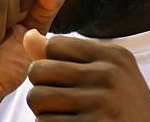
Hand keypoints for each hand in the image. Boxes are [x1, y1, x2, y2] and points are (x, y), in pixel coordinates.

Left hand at [23, 31, 149, 120]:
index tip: (69, 81)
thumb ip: (66, 56)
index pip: (54, 45)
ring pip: (36, 98)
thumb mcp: (106, 74)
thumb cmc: (121, 108)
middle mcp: (108, 75)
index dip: (53, 64)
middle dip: (42, 87)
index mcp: (113, 55)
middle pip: (39, 70)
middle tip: (62, 102)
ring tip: (65, 115)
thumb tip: (28, 36)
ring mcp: (100, 103)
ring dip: (43, 111)